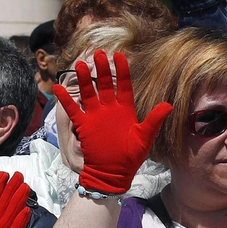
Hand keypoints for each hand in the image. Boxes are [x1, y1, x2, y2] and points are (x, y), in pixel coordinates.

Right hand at [51, 50, 171, 193]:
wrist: (113, 174)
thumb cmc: (131, 157)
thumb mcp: (144, 138)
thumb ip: (153, 120)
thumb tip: (168, 105)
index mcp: (126, 109)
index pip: (124, 84)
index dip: (122, 70)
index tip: (119, 55)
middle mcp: (110, 109)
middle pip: (105, 84)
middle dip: (102, 69)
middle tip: (98, 53)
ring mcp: (96, 116)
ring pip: (89, 92)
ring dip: (85, 79)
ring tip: (81, 65)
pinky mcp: (84, 125)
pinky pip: (73, 109)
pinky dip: (66, 99)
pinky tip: (58, 87)